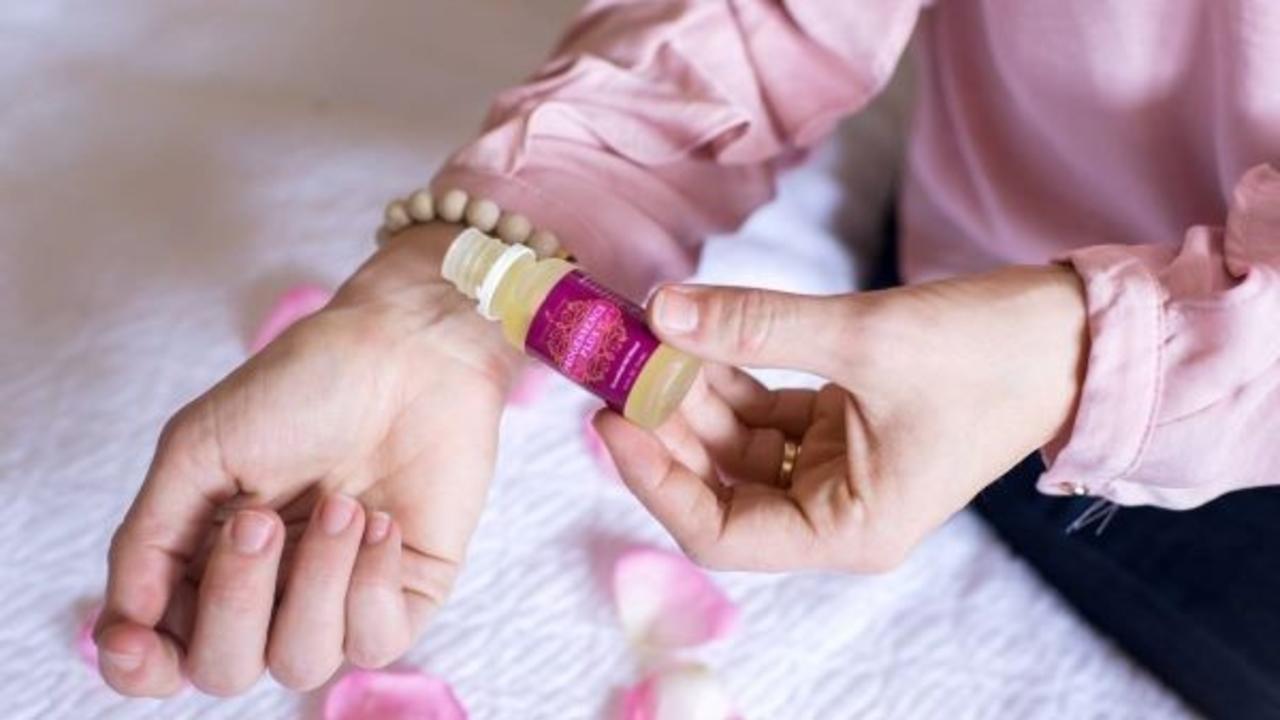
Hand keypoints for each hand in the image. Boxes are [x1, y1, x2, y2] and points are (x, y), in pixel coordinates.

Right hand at [96, 224, 521, 695]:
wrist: (407, 349)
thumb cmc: (302, 386)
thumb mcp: (198, 449)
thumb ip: (150, 539)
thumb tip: (123, 626)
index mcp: (209, 561)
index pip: (164, 657)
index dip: (142, 668)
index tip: (135, 640)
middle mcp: (273, 593)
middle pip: (225, 670)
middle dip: (236, 599)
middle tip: (261, 519)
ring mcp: (340, 598)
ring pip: (302, 663)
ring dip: (317, 580)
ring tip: (343, 503)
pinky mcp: (408, 594)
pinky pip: (377, 643)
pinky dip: (372, 583)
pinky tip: (383, 522)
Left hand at [595, 266, 1086, 570]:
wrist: (1073, 335)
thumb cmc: (991, 356)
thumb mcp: (863, 338)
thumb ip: (755, 325)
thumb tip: (661, 309)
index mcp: (847, 530)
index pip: (720, 530)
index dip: (655, 479)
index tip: (613, 418)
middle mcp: (835, 512)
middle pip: (719, 482)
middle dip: (666, 423)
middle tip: (618, 363)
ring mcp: (836, 470)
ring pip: (736, 443)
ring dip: (693, 392)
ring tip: (647, 337)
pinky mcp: (840, 428)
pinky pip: (764, 410)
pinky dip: (729, 374)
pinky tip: (695, 332)